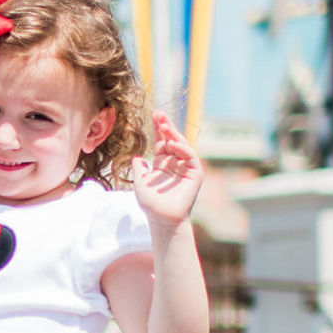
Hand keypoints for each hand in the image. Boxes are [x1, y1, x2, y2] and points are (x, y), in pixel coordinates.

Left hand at [135, 112, 204, 231]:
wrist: (163, 219)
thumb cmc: (151, 205)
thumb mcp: (140, 184)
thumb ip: (139, 170)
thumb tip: (137, 158)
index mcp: (162, 164)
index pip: (161, 142)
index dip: (158, 129)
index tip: (154, 115)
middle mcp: (175, 163)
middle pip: (172, 140)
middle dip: (166, 126)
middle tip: (159, 114)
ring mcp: (185, 167)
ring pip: (182, 145)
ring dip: (174, 134)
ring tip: (164, 126)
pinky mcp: (195, 174)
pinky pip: (190, 157)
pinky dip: (183, 149)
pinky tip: (173, 144)